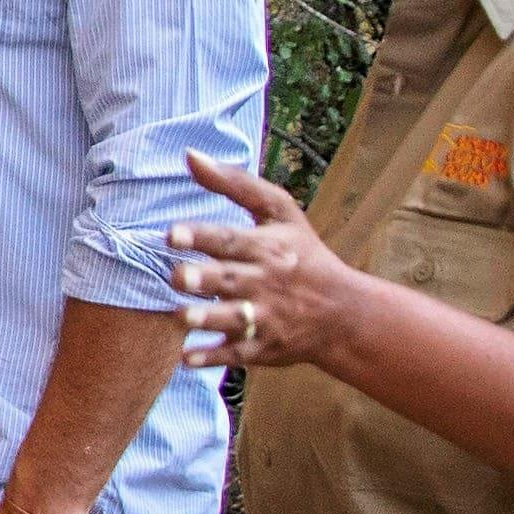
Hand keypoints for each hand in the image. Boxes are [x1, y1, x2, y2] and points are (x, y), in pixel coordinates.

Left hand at [173, 152, 372, 376]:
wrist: (342, 313)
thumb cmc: (302, 254)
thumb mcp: (279, 213)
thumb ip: (235, 183)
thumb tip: (189, 155)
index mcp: (267, 247)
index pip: (231, 239)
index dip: (202, 236)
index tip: (171, 234)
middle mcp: (264, 282)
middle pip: (228, 280)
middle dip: (201, 279)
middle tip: (177, 276)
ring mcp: (264, 317)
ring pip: (232, 319)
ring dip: (206, 319)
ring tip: (182, 316)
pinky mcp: (263, 347)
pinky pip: (235, 354)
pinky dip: (212, 357)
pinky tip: (187, 358)